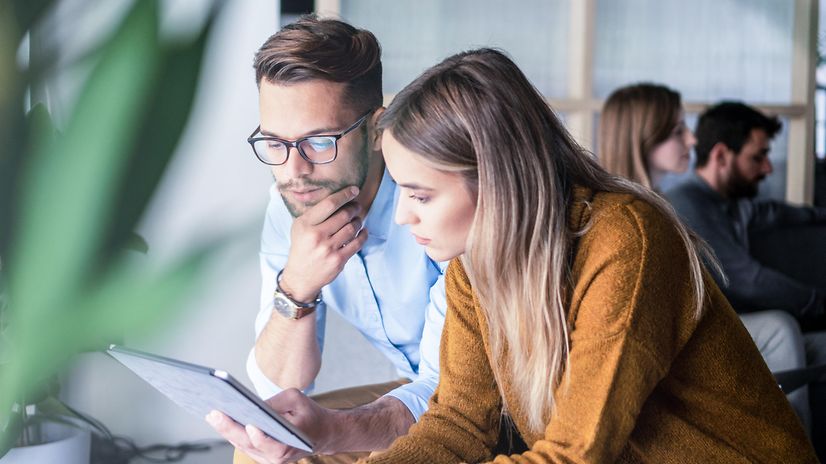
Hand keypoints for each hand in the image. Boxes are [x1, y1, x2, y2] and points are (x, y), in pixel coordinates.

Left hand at [206, 388, 334, 463]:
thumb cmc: (310, 415)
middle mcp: (278, 457)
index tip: (248, 425)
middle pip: (249, 444)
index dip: (258, 437)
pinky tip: (222, 422)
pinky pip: (245, 446)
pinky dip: (233, 434)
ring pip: (243, 446)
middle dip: (230, 429)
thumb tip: (252, 404)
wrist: (322, 433)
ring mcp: (269, 460)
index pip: (271, 445)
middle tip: (215, 414)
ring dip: (227, 431)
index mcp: (290, 444)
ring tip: (213, 415)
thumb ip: (276, 402)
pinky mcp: (263, 457)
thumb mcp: (297, 400)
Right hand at [281, 186, 368, 301]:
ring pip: (352, 228)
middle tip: (356, 206)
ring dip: (358, 221)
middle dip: (354, 208)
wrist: (300, 276)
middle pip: (344, 215)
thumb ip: (314, 213)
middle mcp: (316, 235)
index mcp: (305, 224)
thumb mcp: (299, 227)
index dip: (344, 195)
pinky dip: (363, 235)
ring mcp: (328, 249)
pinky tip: (363, 231)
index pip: (329, 204)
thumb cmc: (302, 247)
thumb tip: (337, 198)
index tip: (354, 190)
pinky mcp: (338, 260)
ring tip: (357, 219)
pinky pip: (357, 243)